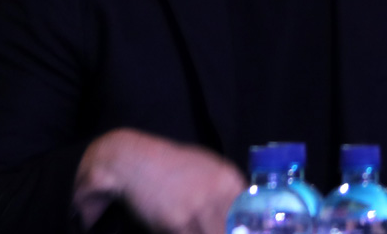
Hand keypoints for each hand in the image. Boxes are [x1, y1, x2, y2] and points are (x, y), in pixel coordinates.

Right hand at [74, 130, 246, 233]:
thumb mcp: (205, 168)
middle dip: (232, 233)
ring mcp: (198, 206)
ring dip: (209, 233)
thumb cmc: (169, 166)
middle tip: (221, 231)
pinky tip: (181, 231)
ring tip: (196, 228)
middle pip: (235, 229)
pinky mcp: (177, 221)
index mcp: (228, 178)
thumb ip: (225, 192)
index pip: (252, 214)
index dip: (249, 230)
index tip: (245, 231)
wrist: (133, 161)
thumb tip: (242, 218)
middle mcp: (218, 190)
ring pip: (216, 233)